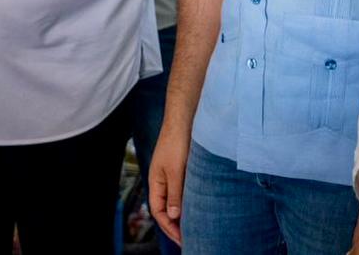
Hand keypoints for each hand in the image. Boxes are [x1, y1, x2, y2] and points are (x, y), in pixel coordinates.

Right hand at [149, 123, 189, 245]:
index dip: (169, 228)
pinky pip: (185, 190)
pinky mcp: (184, 168)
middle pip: (167, 208)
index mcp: (156, 182)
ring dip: (185, 213)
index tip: (183, 240)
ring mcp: (173, 174)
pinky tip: (202, 205)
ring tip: (198, 226)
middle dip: (177, 225)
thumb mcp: (175, 170)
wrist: (185, 117)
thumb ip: (174, 193)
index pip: (159, 212)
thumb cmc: (177, 142)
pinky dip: (191, 201)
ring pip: (177, 200)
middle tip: (191, 238)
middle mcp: (163, 180)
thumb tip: (173, 216)